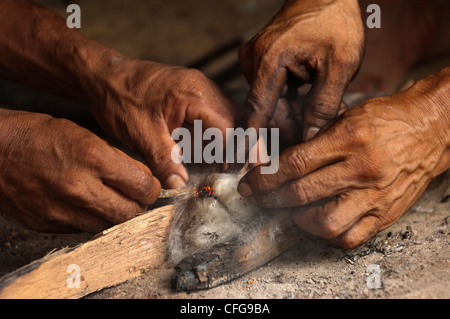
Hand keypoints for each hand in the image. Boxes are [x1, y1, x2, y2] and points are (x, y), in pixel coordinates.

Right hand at [0, 110, 159, 232]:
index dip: (152, 188)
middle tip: (136, 197)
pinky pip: (84, 230)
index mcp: (93, 157)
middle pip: (130, 213)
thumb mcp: (83, 134)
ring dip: (117, 216)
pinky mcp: (47, 224)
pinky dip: (93, 221)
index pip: (143, 186)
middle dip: (139, 206)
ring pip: (109, 226)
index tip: (150, 186)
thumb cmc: (37, 135)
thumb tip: (142, 179)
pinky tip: (89, 207)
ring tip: (113, 202)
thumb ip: (116, 159)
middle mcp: (80, 187)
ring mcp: (62, 209)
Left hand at [87, 58, 238, 188]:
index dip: (237, 154)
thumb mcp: (140, 133)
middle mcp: (204, 89)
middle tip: (244, 173)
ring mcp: (200, 90)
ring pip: (229, 119)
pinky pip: (215, 117)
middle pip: (237, 122)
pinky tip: (214, 154)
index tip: (239, 175)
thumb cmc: (118, 98)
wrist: (102, 76)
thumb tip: (181, 184)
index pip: (230, 128)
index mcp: (195, 95)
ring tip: (233, 168)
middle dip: (242, 149)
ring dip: (232, 143)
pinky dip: (218, 136)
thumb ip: (164, 159)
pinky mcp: (193, 96)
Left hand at [238, 68, 449, 247]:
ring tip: (291, 210)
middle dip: (269, 198)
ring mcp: (375, 194)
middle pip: (301, 193)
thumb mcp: (346, 117)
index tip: (249, 183)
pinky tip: (319, 221)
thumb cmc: (386, 119)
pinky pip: (351, 237)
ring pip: (324, 222)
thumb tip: (279, 162)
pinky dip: (328, 235)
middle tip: (257, 197)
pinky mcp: (386, 213)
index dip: (265, 177)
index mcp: (348, 138)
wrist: (430, 129)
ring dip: (298, 220)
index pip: (294, 164)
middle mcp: (361, 169)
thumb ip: (315, 140)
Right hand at [239, 0, 363, 141]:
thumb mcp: (339, 65)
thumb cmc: (335, 22)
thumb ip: (323, 106)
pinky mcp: (259, 61)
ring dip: (291, 113)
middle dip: (288, 125)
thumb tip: (310, 140)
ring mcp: (254, 59)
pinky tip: (308, 100)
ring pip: (267, 102)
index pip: (256, 112)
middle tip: (314, 129)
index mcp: (269, 61)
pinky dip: (288, 100)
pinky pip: (269, 91)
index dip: (255, 141)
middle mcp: (253, 60)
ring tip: (317, 111)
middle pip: (263, 110)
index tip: (254, 164)